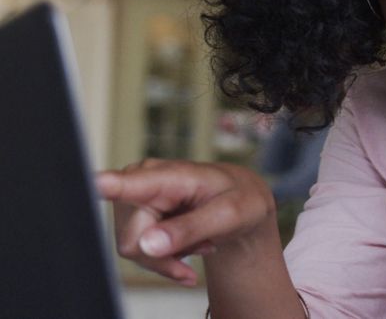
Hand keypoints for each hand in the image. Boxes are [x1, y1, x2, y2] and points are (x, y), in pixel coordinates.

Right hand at [96, 159, 277, 286]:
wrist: (242, 203)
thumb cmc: (239, 199)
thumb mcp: (230, 214)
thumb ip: (191, 228)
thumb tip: (149, 245)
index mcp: (166, 175)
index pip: (128, 183)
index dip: (109, 187)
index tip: (95, 185)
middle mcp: (139, 184)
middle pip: (132, 240)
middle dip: (166, 254)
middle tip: (203, 246)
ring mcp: (133, 202)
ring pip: (135, 251)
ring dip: (170, 256)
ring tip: (200, 241)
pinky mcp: (134, 219)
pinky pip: (140, 254)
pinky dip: (167, 258)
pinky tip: (191, 248)